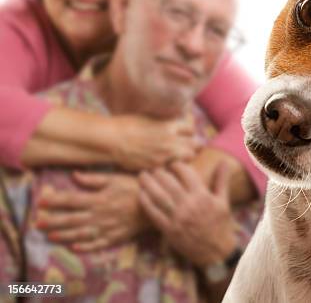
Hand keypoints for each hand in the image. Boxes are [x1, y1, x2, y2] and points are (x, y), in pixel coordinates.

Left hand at [36, 171, 150, 250]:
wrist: (158, 202)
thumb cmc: (137, 187)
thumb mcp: (116, 178)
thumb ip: (95, 179)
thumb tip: (74, 176)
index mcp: (98, 198)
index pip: (72, 200)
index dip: (55, 201)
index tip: (41, 202)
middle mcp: (99, 214)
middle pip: (72, 219)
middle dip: (54, 221)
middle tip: (38, 224)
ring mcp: (107, 227)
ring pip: (82, 233)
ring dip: (65, 235)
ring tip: (51, 236)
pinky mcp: (116, 236)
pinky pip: (98, 244)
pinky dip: (86, 247)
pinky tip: (75, 248)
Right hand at [110, 115, 197, 170]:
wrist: (111, 140)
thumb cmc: (128, 125)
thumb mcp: (151, 117)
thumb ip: (167, 121)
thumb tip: (180, 118)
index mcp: (169, 126)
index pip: (192, 128)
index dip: (189, 131)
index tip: (185, 132)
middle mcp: (170, 141)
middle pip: (195, 144)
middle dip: (192, 144)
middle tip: (185, 145)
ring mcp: (164, 155)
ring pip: (188, 157)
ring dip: (186, 155)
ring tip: (178, 154)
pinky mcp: (157, 167)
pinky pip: (174, 167)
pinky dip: (173, 165)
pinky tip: (167, 162)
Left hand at [138, 161, 236, 266]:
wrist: (217, 252)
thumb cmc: (221, 224)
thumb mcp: (223, 201)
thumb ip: (222, 180)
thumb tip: (224, 162)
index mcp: (202, 196)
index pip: (186, 174)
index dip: (176, 166)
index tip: (171, 164)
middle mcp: (189, 205)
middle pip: (169, 183)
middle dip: (159, 173)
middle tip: (153, 168)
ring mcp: (178, 218)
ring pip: (159, 196)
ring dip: (148, 184)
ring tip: (142, 176)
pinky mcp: (169, 230)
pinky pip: (154, 214)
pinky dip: (146, 202)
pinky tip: (141, 194)